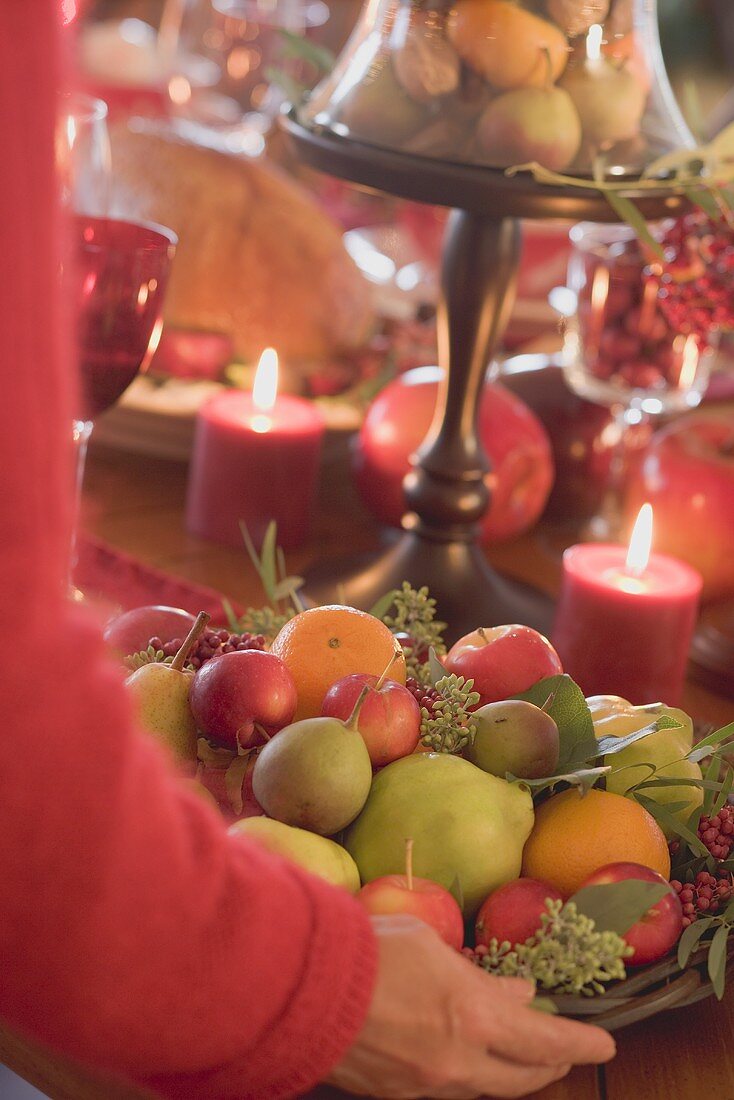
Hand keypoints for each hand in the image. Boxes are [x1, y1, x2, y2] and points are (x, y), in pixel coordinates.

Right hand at [328, 915, 614, 1098]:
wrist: (299, 990)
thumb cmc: (366, 952)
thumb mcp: (429, 947)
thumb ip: (477, 975)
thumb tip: (518, 993)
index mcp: (471, 1016)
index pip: (544, 1042)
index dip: (580, 1045)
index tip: (604, 1044)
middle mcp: (457, 1061)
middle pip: (523, 1078)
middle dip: (551, 1066)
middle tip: (567, 1053)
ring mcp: (426, 1085)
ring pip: (488, 1091)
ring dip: (513, 1075)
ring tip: (524, 1059)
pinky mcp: (395, 1096)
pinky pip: (451, 1093)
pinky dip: (472, 1078)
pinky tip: (470, 1061)